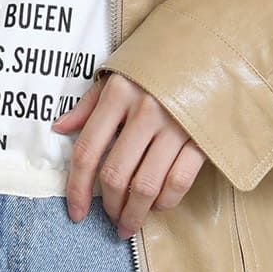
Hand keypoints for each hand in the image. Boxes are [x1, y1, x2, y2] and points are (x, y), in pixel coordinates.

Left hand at [51, 71, 206, 237]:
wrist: (213, 48)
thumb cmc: (159, 65)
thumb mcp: (119, 76)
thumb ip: (89, 104)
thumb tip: (59, 127)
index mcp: (117, 94)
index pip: (86, 151)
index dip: (77, 187)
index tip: (76, 212)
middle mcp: (144, 110)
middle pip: (115, 174)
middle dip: (109, 206)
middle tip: (111, 220)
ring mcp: (175, 124)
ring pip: (145, 185)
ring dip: (135, 213)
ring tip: (130, 223)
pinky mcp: (201, 137)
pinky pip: (178, 181)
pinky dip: (166, 201)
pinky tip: (158, 206)